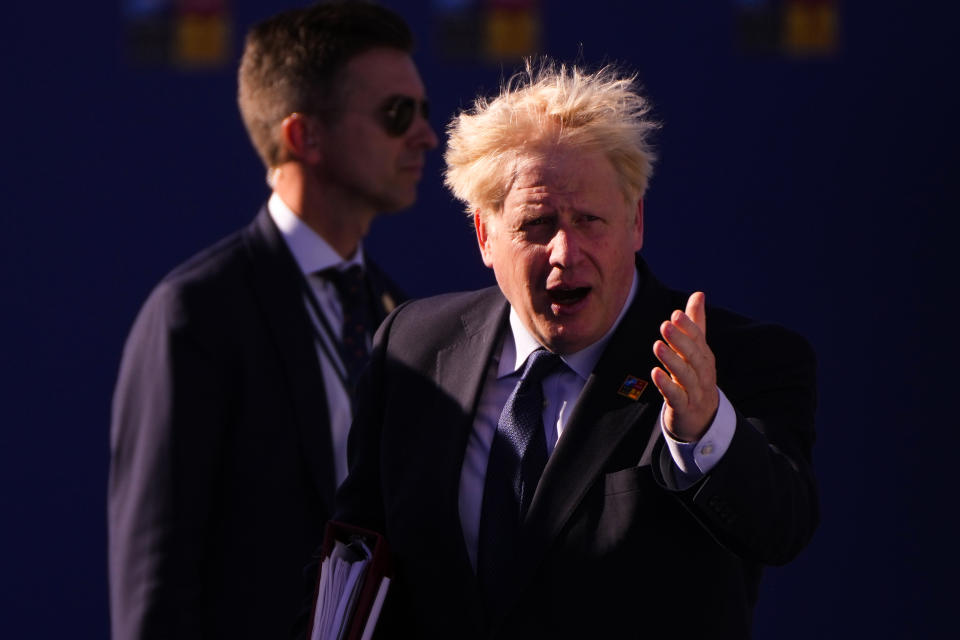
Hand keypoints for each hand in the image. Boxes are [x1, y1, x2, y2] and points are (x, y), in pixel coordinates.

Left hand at [651, 291, 718, 441]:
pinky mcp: (684, 408)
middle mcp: (702, 373)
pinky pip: (676, 397)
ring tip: (657, 345)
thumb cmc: (697, 378)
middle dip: (681, 340)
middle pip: (694, 356)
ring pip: (685, 376)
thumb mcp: (697, 351)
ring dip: (672, 360)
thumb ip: (696, 323)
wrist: (704, 419)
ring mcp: (695, 392)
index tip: (675, 314)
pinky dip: (667, 386)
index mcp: (704, 358)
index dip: (688, 327)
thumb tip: (698, 294)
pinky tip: (655, 373)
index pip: (699, 340)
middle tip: (665, 325)